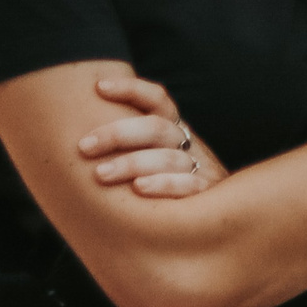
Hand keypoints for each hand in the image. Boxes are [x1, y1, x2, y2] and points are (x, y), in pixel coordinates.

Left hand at [82, 75, 224, 197]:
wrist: (223, 219)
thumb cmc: (170, 188)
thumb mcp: (156, 161)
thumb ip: (131, 148)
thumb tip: (83, 140)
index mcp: (174, 130)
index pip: (157, 99)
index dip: (131, 89)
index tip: (99, 87)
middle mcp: (187, 144)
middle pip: (155, 127)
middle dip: (117, 134)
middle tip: (84, 147)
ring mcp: (200, 168)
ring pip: (167, 157)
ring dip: (131, 163)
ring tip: (100, 174)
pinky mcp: (208, 194)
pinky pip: (189, 185)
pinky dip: (163, 184)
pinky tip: (138, 189)